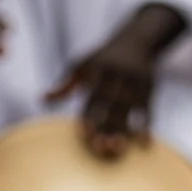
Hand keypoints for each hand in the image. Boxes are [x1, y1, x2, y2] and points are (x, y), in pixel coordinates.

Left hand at [46, 39, 153, 158]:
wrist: (135, 41)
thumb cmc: (102, 58)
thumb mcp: (81, 65)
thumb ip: (64, 84)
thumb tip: (42, 100)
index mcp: (100, 68)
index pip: (93, 94)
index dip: (90, 114)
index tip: (85, 133)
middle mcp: (118, 74)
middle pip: (112, 104)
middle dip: (106, 125)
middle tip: (100, 148)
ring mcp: (136, 82)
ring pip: (129, 109)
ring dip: (124, 130)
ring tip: (117, 149)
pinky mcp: (150, 88)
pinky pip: (148, 110)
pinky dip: (146, 127)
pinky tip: (143, 143)